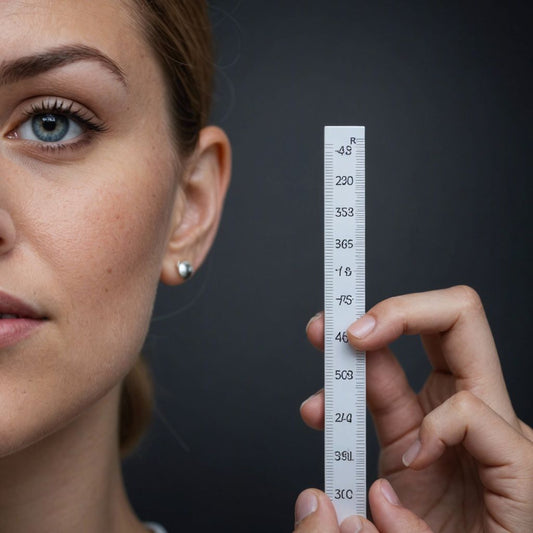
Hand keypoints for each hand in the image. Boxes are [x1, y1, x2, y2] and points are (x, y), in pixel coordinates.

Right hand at [295, 286, 532, 531]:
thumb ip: (418, 530)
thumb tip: (376, 500)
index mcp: (511, 446)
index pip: (471, 405)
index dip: (436, 429)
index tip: (411, 465)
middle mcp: (476, 415)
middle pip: (452, 323)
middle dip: (397, 313)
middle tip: (352, 329)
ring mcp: (436, 417)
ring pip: (403, 347)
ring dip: (359, 337)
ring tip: (322, 337)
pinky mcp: (405, 431)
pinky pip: (374, 390)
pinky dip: (341, 389)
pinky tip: (321, 407)